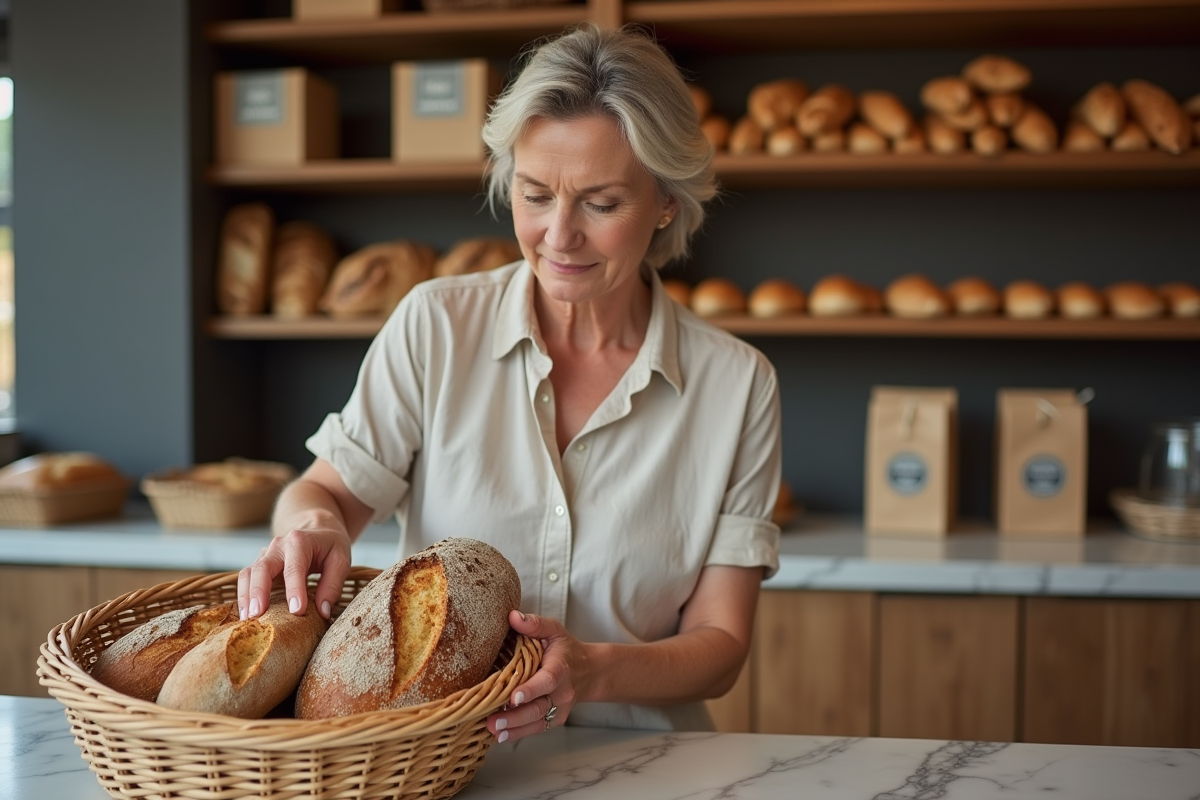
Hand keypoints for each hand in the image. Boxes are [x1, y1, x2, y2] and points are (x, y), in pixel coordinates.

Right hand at [236, 527, 350, 620]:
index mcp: (300, 541)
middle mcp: (278, 546)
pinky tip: (245, 614)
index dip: (295, 590)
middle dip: (259, 592)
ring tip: (247, 619)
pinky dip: (244, 596)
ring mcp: (266, 554)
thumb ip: (333, 585)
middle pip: (263, 568)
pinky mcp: (260, 565)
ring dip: (246, 596)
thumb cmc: (330, 545)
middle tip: (258, 615)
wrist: (317, 528)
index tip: (297, 611)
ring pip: (249, 573)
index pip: (295, 567)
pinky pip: (246, 579)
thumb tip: (323, 611)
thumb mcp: (341, 560)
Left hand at [486, 610, 589, 743]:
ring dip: (514, 729)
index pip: (546, 681)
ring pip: (536, 722)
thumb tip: (512, 616)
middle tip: (493, 721)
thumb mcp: (553, 630)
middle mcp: (562, 692)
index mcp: (560, 668)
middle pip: (538, 707)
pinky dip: (518, 734)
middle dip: (515, 717)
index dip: (531, 690)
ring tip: (493, 731)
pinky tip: (500, 736)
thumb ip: (534, 624)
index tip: (514, 697)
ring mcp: (559, 708)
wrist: (589, 672)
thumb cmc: (565, 649)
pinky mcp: (555, 719)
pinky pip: (536, 728)